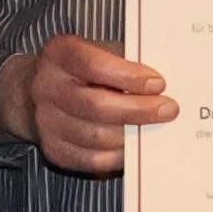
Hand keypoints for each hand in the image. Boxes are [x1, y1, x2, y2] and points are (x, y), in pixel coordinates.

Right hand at [0, 33, 173, 174]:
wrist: (45, 90)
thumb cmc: (86, 69)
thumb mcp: (102, 51)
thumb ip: (127, 61)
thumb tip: (163, 84)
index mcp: (60, 54)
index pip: (93, 65)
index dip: (129, 76)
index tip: (158, 83)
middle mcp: (46, 87)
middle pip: (95, 105)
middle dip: (138, 110)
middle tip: (168, 109)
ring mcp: (46, 120)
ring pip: (96, 137)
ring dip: (131, 135)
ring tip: (154, 128)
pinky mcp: (53, 148)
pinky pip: (92, 160)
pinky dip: (119, 156)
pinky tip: (134, 145)